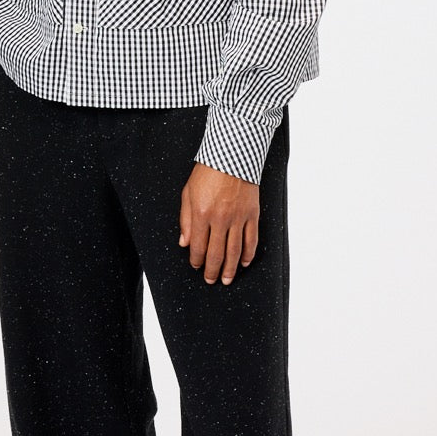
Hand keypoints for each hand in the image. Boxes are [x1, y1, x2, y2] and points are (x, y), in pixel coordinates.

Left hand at [179, 162, 259, 284]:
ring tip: (227, 279)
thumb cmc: (207, 172)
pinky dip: (249, 254)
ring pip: (235, 251)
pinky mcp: (252, 214)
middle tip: (211, 281)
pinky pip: (251, 239)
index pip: (198, 247)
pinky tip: (245, 262)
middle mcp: (220, 219)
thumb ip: (185, 220)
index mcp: (201, 214)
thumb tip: (184, 243)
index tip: (196, 266)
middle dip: (212, 270)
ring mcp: (238, 217)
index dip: (196, 261)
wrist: (232, 155)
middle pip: (216, 253)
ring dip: (231, 268)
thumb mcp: (188, 193)